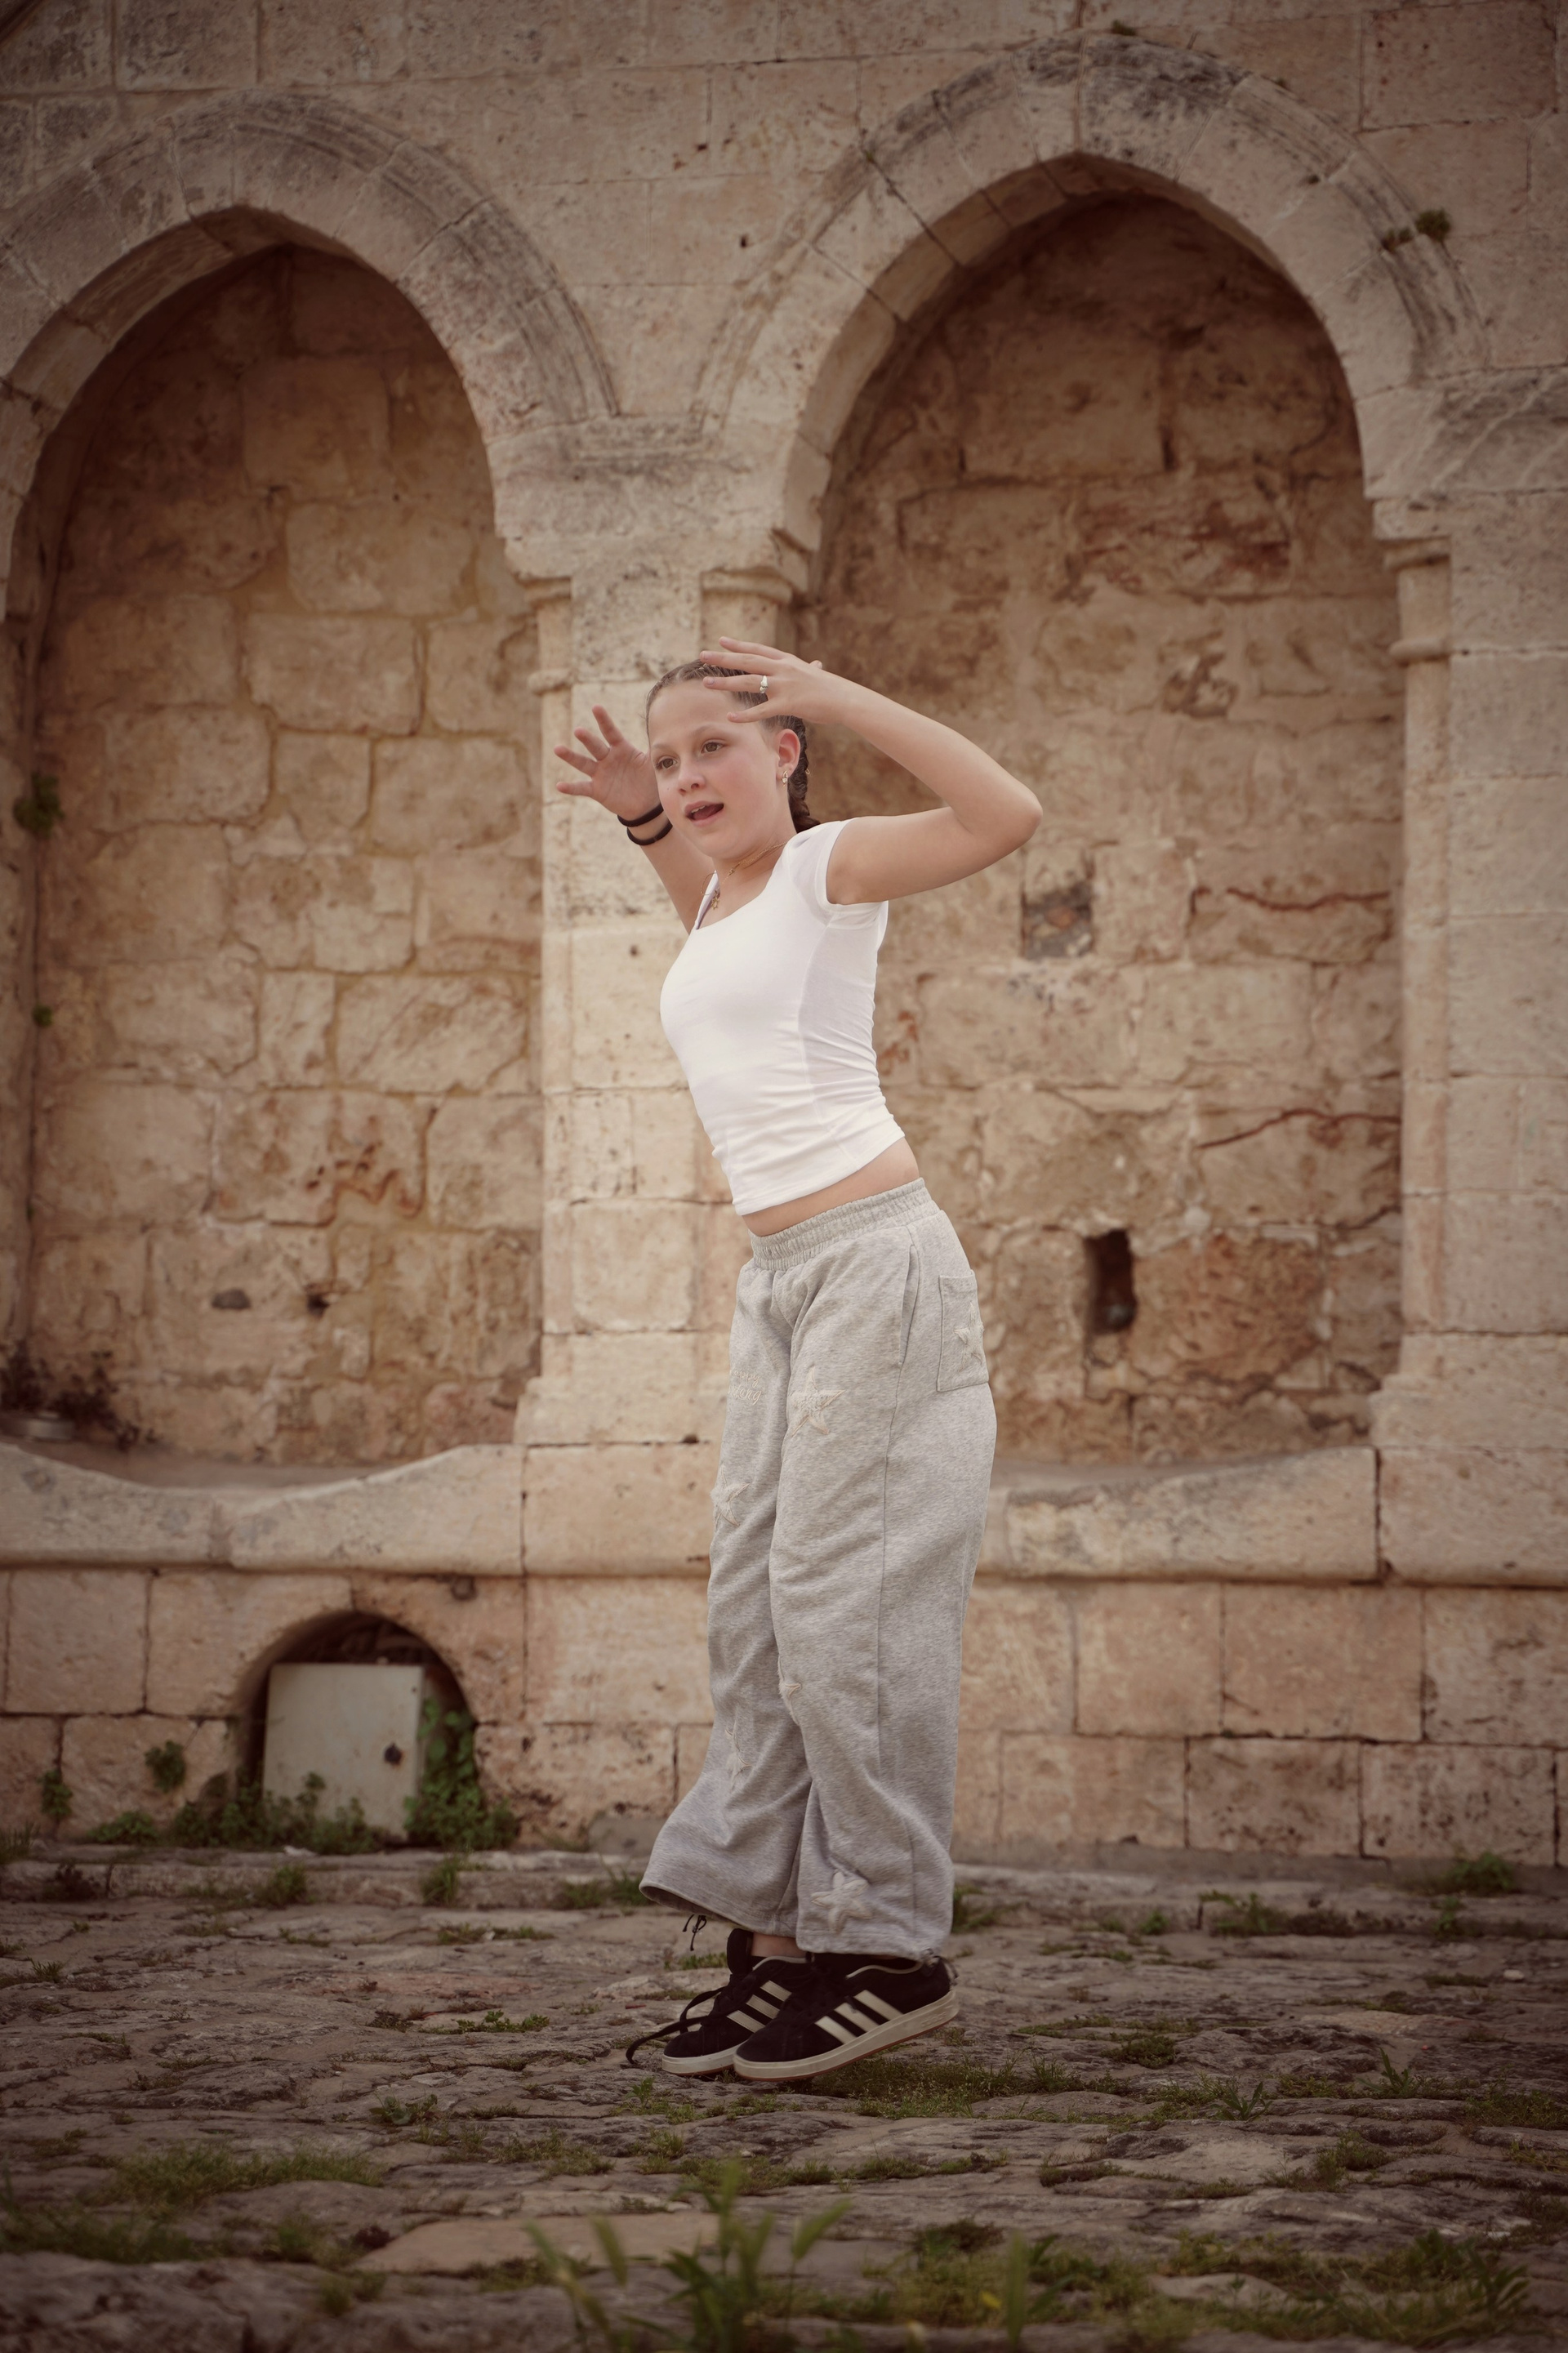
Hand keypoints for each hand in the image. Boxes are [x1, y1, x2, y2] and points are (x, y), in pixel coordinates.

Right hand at [553, 705, 659, 820]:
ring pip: (583, 763)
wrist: (647, 804)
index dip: (604, 720)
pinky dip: (570, 787)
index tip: (596, 707)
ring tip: (557, 748)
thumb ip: (654, 746)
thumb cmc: (649, 778)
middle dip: (587, 739)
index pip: (611, 732)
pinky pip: (581, 788)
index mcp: (621, 749)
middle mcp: (607, 758)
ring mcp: (600, 774)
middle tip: (578, 731)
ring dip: (570, 756)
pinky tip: (559, 785)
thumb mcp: (653, 762)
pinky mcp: (597, 790)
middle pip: (595, 746)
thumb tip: (664, 727)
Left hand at [696, 640, 846, 725]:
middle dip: (723, 658)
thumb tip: (817, 663)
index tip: (721, 640)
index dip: (739, 645)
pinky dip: (745, 715)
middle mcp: (782, 669)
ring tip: (706, 683)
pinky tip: (730, 717)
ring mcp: (784, 685)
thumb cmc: (831, 689)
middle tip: (703, 655)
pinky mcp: (788, 704)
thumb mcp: (816, 674)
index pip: (758, 650)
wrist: (845, 699)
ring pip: (749, 682)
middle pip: (747, 661)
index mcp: (787, 661)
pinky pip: (761, 710)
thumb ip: (810, 668)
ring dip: (726, 682)